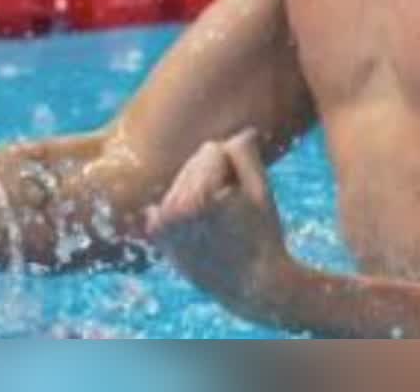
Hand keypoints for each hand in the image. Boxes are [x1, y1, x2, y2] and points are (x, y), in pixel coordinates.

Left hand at [146, 128, 292, 315]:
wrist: (253, 287)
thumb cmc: (263, 236)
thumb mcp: (261, 190)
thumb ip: (245, 153)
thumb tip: (236, 132)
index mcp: (194, 199)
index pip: (213, 150)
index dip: (237, 169)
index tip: (245, 199)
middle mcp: (169, 212)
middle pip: (194, 163)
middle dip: (217, 177)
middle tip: (235, 212)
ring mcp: (159, 226)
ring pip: (183, 180)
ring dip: (201, 190)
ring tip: (221, 220)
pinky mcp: (156, 237)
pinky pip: (169, 199)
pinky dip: (184, 205)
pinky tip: (202, 225)